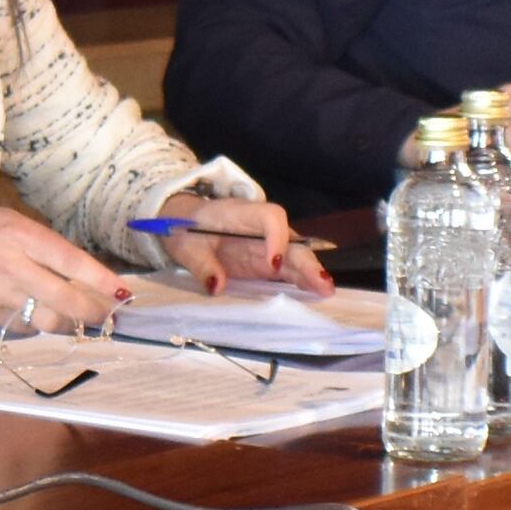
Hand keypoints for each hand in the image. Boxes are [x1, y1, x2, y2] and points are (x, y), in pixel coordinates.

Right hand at [0, 202, 130, 331]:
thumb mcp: (3, 220)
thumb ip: (38, 242)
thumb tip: (73, 268)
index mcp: (20, 234)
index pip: (73, 263)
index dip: (103, 282)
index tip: (123, 295)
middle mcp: (14, 266)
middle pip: (68, 301)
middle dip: (96, 314)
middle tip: (110, 318)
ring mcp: (0, 294)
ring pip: (50, 320)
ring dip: (70, 323)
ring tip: (80, 319)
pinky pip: (24, 324)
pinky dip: (37, 322)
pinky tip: (38, 313)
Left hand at [147, 192, 329, 292]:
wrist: (183, 224)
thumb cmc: (185, 228)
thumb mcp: (186, 246)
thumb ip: (202, 264)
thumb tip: (216, 285)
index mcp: (242, 214)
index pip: (271, 217)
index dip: (277, 238)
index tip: (272, 264)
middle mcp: (261, 229)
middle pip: (291, 240)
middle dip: (306, 262)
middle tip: (322, 283)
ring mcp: (266, 246)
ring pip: (294, 256)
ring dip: (310, 273)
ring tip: (326, 291)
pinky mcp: (265, 263)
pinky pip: (287, 271)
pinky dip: (301, 282)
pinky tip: (315, 295)